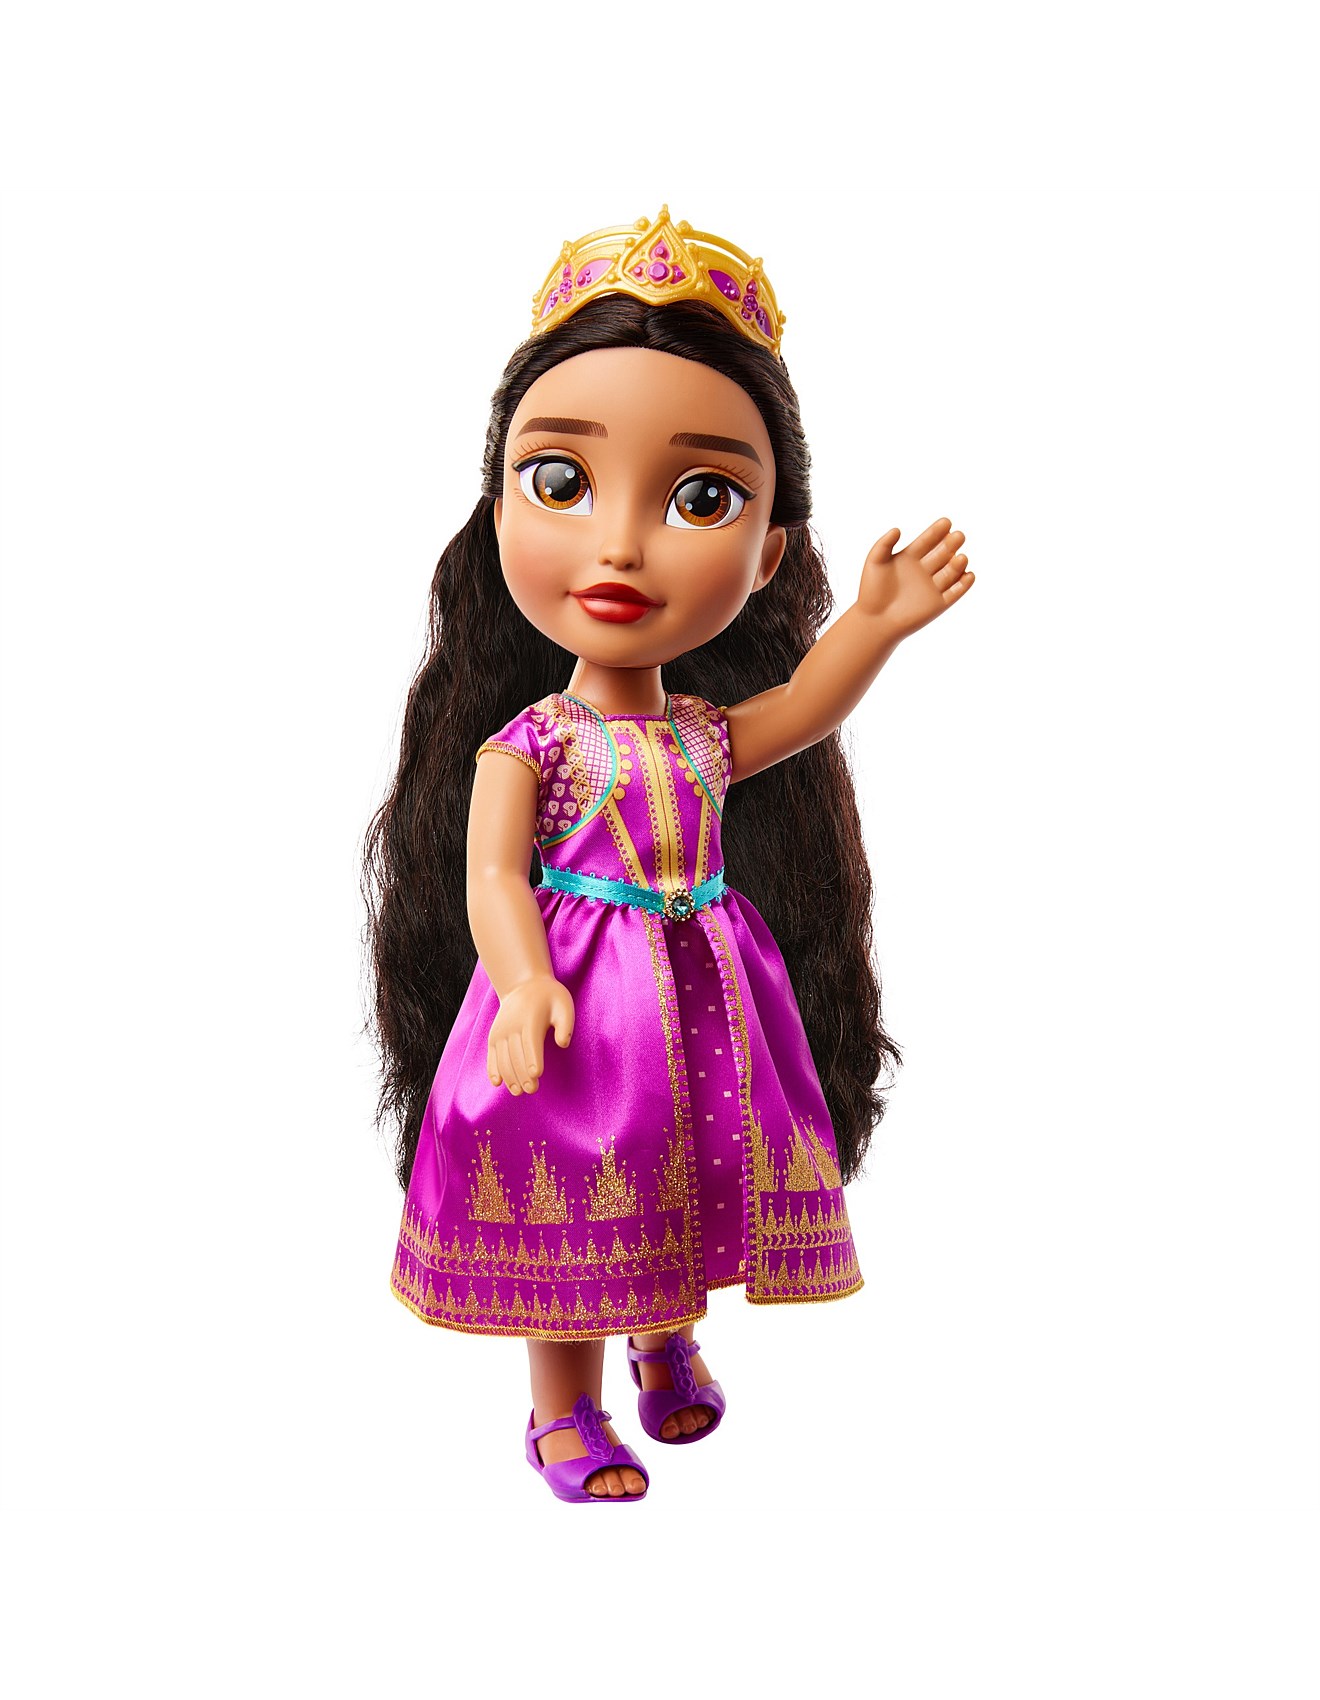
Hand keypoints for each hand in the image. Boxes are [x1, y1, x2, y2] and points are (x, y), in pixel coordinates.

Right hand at [487, 974, 573, 1094]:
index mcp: (531, 1020)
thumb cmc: (549, 998)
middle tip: (531, 1090)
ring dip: (509, 1076)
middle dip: (523, 1074)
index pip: (531, 1043)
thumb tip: (563, 1044)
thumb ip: (565, 1025)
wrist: (523, 985)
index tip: (537, 1075)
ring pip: (502, 1058)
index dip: (533, 1060)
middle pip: (516, 1055)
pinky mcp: (493, 1037)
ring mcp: (500, 1033)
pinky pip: (491, 1056)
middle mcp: (512, 1027)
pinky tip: (497, 1083)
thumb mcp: (563, 1005)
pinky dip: (492, 1069)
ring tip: (518, 1091)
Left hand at [857, 517, 973, 638]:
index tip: (946, 522)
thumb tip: (897, 529)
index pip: (928, 540)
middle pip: (942, 553)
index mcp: (911, 557)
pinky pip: (955, 592)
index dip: (937, 531)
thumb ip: (884, 544)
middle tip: (958, 536)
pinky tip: (968, 575)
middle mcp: (924, 569)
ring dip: (958, 564)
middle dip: (951, 544)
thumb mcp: (875, 563)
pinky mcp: (938, 604)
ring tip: (960, 557)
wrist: (874, 621)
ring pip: (950, 571)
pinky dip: (964, 585)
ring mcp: (932, 586)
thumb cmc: (871, 591)